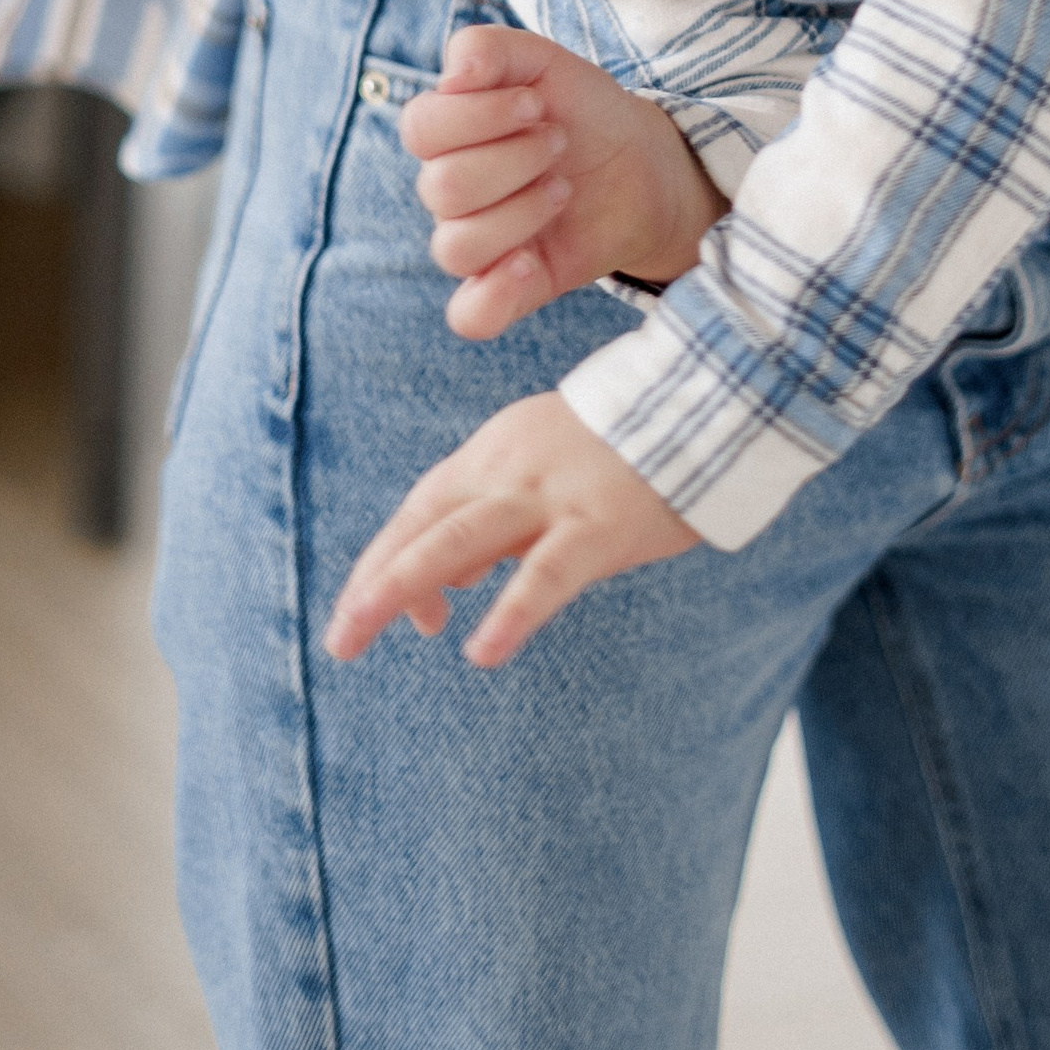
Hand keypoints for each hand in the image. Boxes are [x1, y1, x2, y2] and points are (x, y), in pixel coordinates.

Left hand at [325, 395, 697, 667]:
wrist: (712, 398)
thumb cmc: (629, 446)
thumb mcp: (547, 466)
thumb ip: (497, 517)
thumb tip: (451, 580)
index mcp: (496, 451)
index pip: (421, 509)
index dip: (387, 560)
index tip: (370, 609)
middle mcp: (510, 466)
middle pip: (422, 524)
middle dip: (372, 582)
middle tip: (337, 640)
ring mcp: (553, 494)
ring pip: (459, 540)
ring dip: (401, 587)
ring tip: (357, 637)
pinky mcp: (601, 524)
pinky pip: (547, 574)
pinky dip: (511, 612)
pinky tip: (482, 651)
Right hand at [401, 22, 723, 339]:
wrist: (643, 162)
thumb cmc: (582, 110)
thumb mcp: (546, 61)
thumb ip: (492, 49)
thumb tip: (455, 70)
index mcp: (448, 134)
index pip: (420, 128)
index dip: (479, 114)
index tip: (538, 101)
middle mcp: (452, 191)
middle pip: (442, 188)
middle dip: (515, 159)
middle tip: (560, 142)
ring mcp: (480, 242)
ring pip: (455, 247)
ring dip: (520, 212)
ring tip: (564, 190)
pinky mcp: (513, 286)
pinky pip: (470, 316)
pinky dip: (494, 295)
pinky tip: (531, 263)